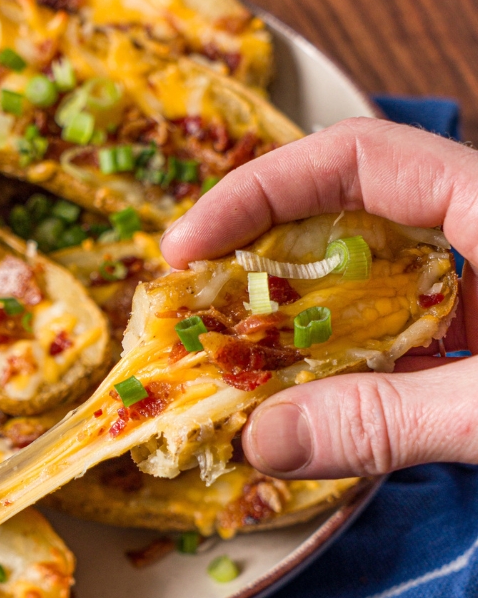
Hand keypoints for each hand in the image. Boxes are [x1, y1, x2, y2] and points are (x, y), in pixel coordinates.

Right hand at [159, 117, 477, 477]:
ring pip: (377, 274)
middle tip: (192, 304)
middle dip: (265, 254)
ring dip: (302, 316)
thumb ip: (389, 421)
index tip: (187, 248)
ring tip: (234, 356)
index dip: (260, 191)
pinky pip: (410, 327)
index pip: (357, 157)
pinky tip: (310, 394)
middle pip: (353, 207)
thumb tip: (263, 439)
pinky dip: (352, 356)